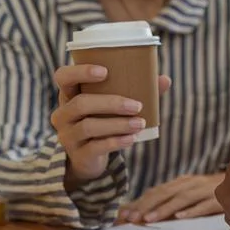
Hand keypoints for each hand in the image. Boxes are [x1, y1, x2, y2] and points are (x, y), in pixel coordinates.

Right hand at [51, 64, 170, 186]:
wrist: (90, 158)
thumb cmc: (103, 121)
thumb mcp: (112, 106)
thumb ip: (137, 91)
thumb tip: (165, 79)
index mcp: (69, 95)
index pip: (63, 77)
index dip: (80, 72)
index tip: (105, 71)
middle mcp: (63, 114)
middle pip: (81, 103)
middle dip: (111, 103)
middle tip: (137, 105)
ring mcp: (68, 135)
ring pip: (88, 126)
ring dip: (118, 124)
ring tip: (140, 123)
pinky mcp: (79, 154)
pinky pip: (96, 147)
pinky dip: (116, 142)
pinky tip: (132, 139)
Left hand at [120, 174, 224, 223]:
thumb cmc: (214, 193)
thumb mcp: (192, 194)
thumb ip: (172, 202)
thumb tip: (144, 216)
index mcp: (182, 183)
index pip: (156, 191)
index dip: (139, 202)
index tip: (123, 216)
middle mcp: (191, 183)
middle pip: (165, 193)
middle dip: (146, 206)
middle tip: (131, 220)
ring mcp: (206, 189)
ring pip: (181, 198)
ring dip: (164, 208)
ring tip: (149, 219)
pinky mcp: (220, 198)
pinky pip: (205, 204)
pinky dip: (192, 210)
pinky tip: (181, 217)